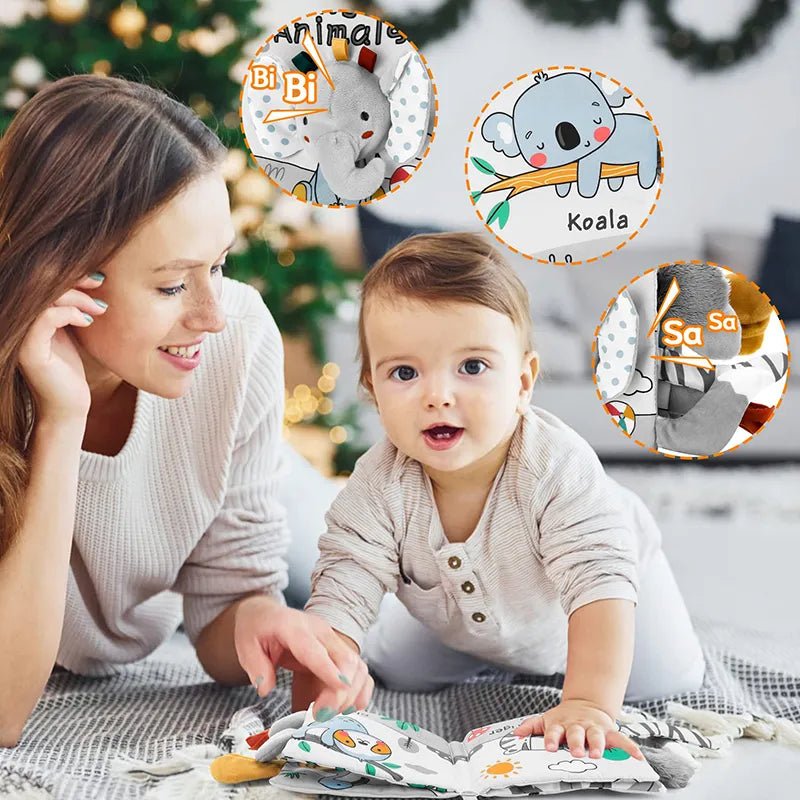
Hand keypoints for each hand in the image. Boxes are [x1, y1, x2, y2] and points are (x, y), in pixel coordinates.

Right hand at [17, 273, 106, 421]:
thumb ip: (68, 307)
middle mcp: (16, 322)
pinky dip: (71, 313)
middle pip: (40, 284)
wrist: (69, 406)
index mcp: (24, 316)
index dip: (69, 272)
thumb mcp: (69, 331)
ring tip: (99, 308)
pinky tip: (88, 321)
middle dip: (74, 279)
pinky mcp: (29, 350)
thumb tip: (89, 277)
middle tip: (100, 284)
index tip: (96, 277)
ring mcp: (20, 336)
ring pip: (45, 298)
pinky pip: (47, 318)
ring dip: (77, 297)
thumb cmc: (70, 370)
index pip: (41, 280)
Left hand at [234, 597, 372, 718]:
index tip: (340, 689)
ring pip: (357, 667)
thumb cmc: (258, 630)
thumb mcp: (246, 646)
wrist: (267, 615)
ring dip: (351, 695)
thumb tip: (266, 689)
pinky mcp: (340, 651)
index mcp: (294, 628)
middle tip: (320, 717)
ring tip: (329, 715)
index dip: (329, 670)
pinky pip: (360, 672)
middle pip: (345, 660)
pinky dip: (358, 692)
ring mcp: (333, 640)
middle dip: (340, 693)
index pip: (316, 650)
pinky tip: (345, 709)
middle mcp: (321, 631)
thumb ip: (256, 667)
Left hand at [514, 699, 643, 759]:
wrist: (585, 704)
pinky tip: (638, 757)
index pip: (553, 731)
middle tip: (576, 751)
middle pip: (576, 733)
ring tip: (599, 754)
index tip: (548, 746)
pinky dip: (630, 748)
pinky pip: (622, 740)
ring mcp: (594, 728)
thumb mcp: (546, 719)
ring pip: (597, 736)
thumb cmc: (563, 719)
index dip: (550, 738)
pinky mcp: (609, 731)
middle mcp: (577, 726)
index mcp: (560, 723)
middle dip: (576, 742)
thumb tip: (515, 735)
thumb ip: (531, 726)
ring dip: (598, 744)